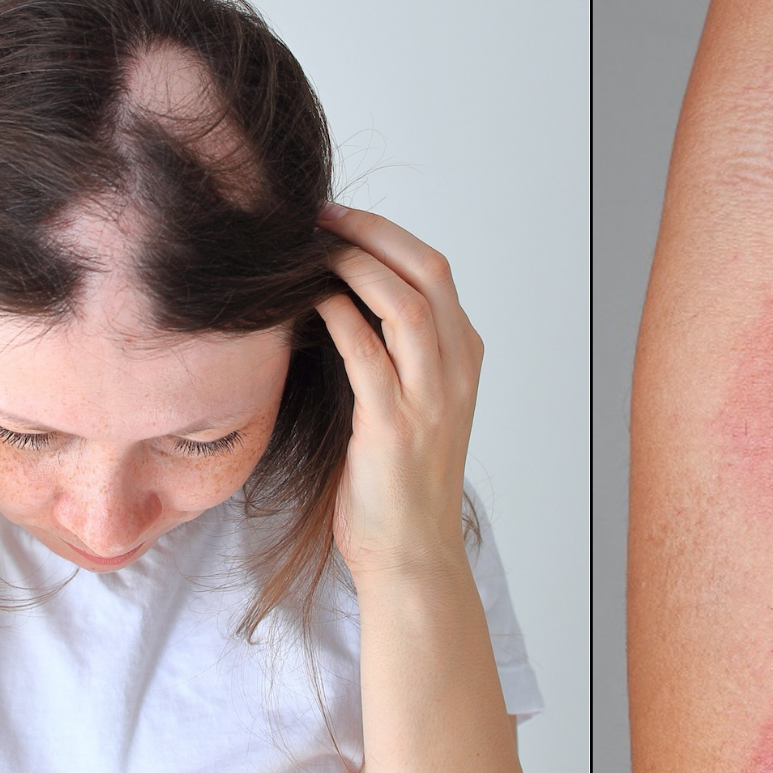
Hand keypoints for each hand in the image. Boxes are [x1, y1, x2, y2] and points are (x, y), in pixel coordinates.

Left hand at [313, 203, 483, 581]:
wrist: (411, 554)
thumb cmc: (398, 482)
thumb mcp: (413, 402)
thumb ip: (394, 352)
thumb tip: (339, 296)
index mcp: (464, 358)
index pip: (435, 270)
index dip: (385, 234)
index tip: (338, 219)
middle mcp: (457, 370)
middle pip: (427, 271)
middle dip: (372, 233)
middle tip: (320, 217)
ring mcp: (431, 398)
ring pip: (405, 304)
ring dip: (354, 266)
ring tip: (310, 252)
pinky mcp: (395, 426)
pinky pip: (367, 353)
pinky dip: (337, 316)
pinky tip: (308, 302)